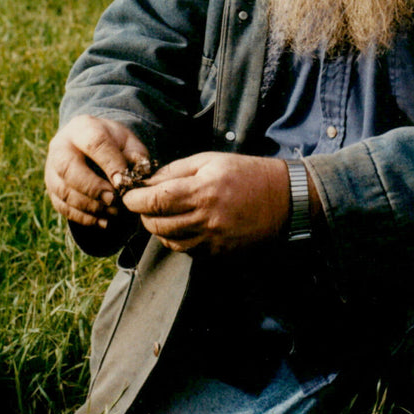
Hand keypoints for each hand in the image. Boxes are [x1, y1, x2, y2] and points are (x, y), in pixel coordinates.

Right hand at [45, 115, 149, 228]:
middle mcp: (61, 146)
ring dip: (89, 206)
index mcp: (83, 128)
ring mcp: (51, 168)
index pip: (94, 143)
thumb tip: (136, 174)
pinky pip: (61, 206)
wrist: (89, 145)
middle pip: (68, 168)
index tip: (122, 182)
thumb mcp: (128, 141)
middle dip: (91, 187)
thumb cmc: (113, 144)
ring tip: (113, 212)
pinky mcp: (51, 188)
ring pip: (63, 190)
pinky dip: (83, 217)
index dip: (109, 163)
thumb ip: (135, 154)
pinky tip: (102, 221)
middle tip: (113, 200)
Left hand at [120, 152, 290, 255]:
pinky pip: (187, 250)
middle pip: (157, 224)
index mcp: (202, 190)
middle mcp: (205, 218)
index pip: (154, 200)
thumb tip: (148, 181)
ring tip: (164, 215)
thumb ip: (176, 170)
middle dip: (144, 215)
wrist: (285, 199)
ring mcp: (213, 239)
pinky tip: (185, 226)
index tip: (128, 196)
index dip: (134, 200)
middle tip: (145, 205)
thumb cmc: (247, 173)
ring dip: (160, 229)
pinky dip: (178, 240)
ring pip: (169, 241)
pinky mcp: (220, 253)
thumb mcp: (211, 161)